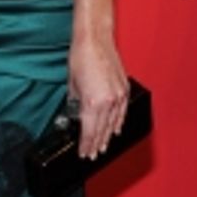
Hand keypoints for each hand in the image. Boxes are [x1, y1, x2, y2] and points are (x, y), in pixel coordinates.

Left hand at [67, 37, 129, 158]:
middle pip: (102, 131)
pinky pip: (122, 112)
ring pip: (114, 123)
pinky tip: (115, 129)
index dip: (86, 145)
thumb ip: (75, 105)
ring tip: (103, 147)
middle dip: (96, 144)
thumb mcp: (72, 87)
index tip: (83, 153)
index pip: (89, 132)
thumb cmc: (81, 58)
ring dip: (107, 137)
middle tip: (92, 155)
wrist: (95, 41)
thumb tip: (76, 116)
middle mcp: (108, 101)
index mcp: (93, 102)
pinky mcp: (124, 90)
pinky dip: (118, 123)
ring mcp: (118, 96)